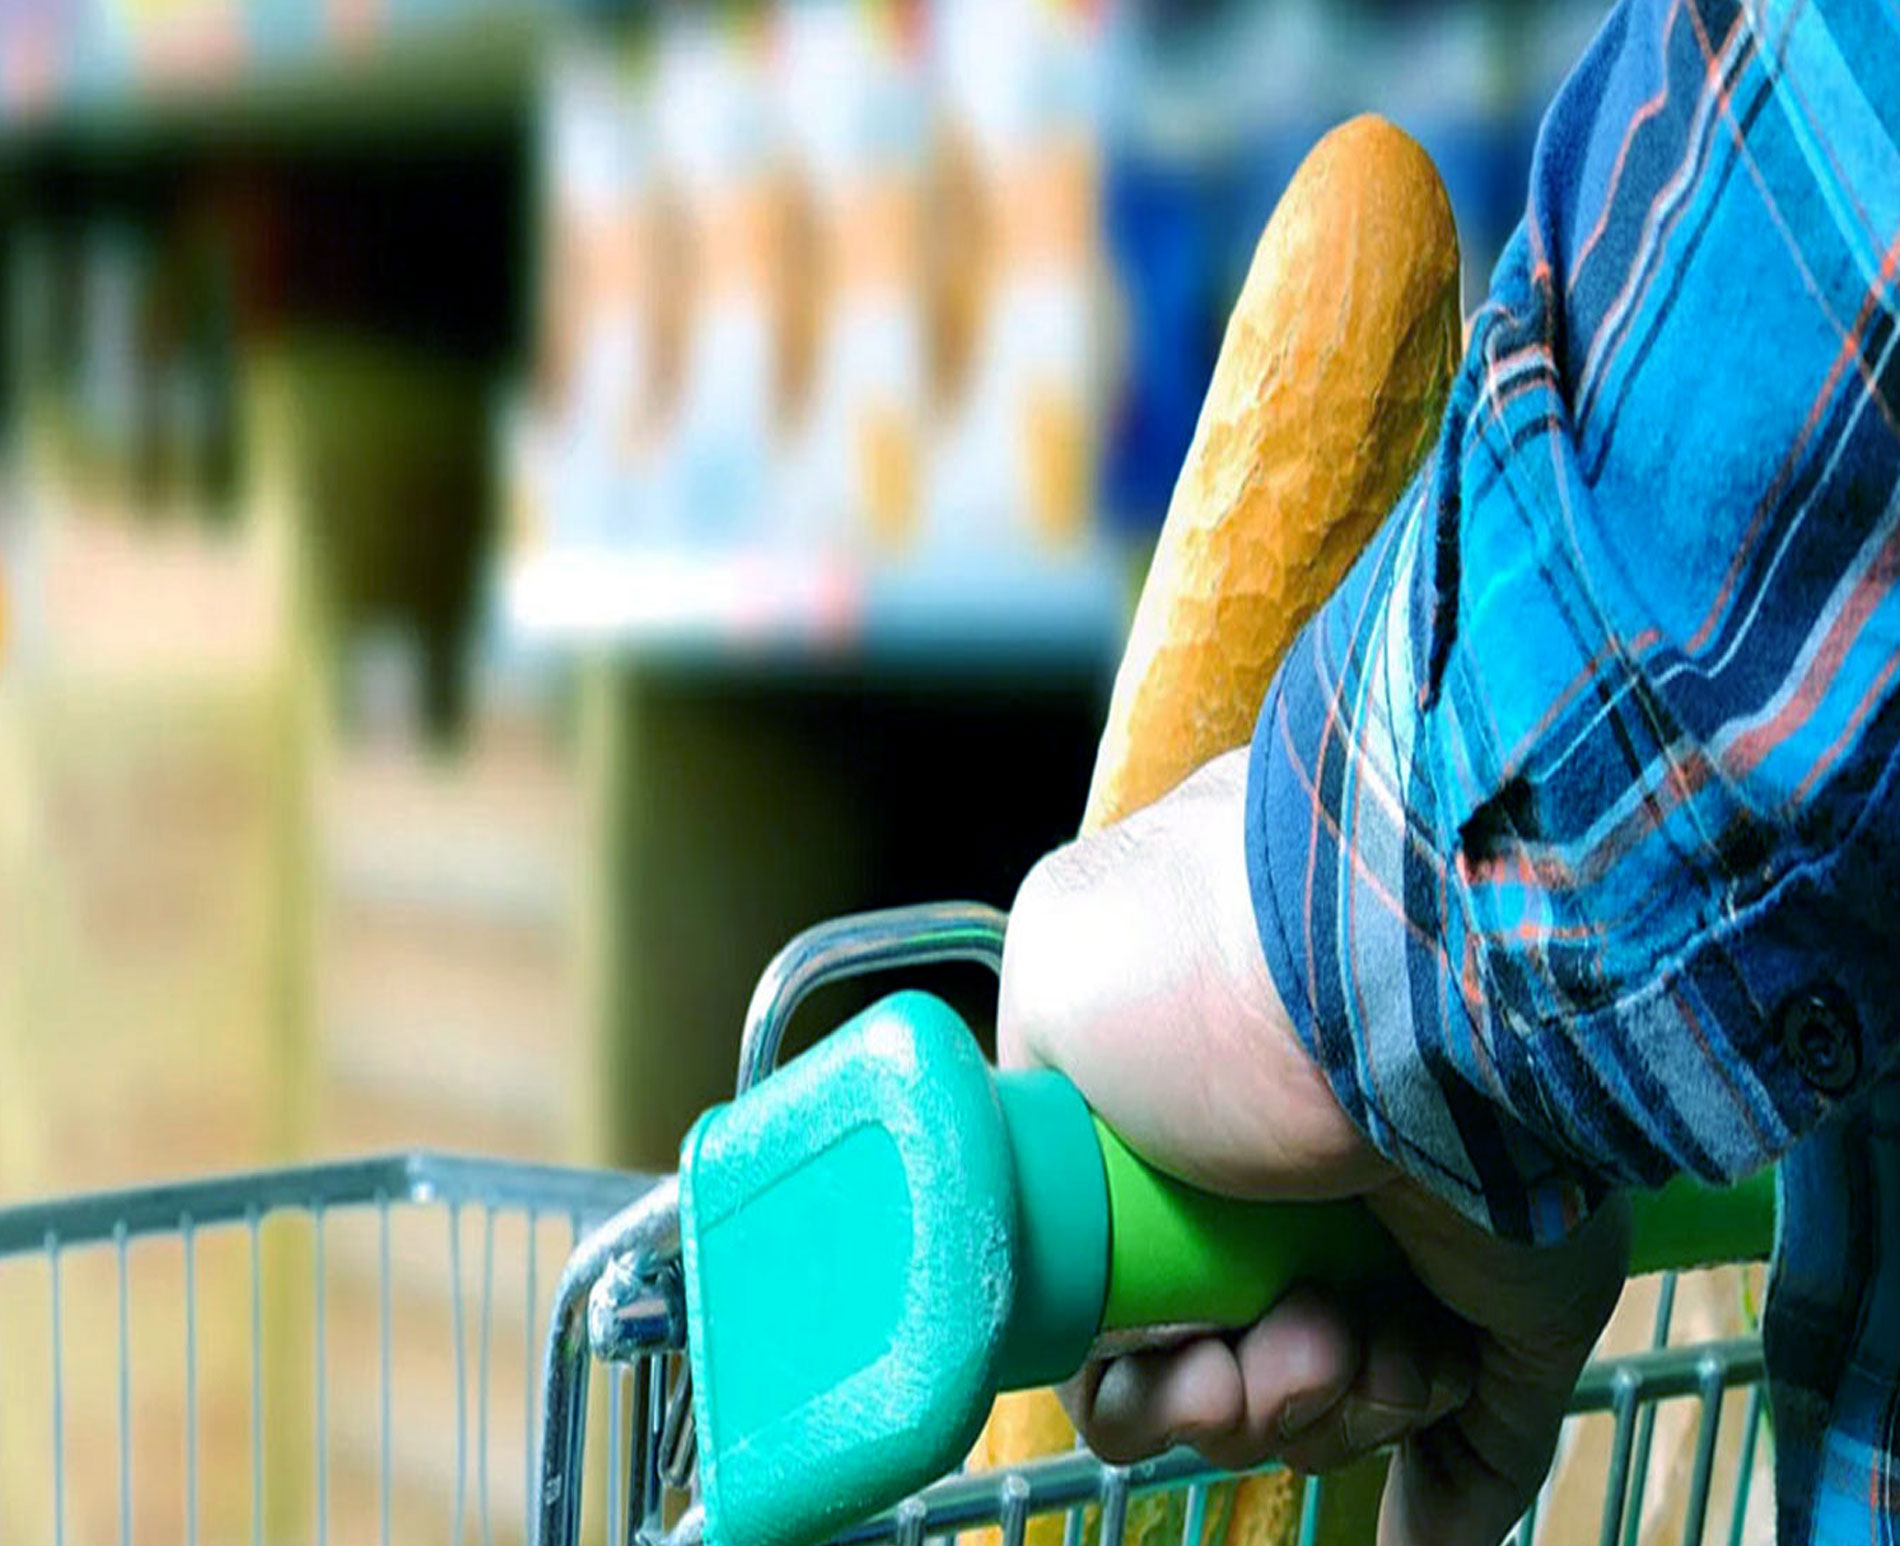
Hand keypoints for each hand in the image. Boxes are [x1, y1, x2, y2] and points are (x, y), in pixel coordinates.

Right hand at [998, 750, 1628, 1545]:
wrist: (1409, 983)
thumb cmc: (1213, 981)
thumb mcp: (1059, 978)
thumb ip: (1035, 1074)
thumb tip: (1052, 1175)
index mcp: (1199, 1114)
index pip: (1137, 1284)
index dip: (1132, 1354)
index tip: (1150, 1361)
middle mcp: (1302, 1179)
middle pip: (1232, 1361)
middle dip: (1221, 1398)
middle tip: (1242, 1368)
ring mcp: (1414, 1246)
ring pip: (1338, 1410)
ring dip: (1321, 1412)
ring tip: (1341, 1340)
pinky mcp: (1516, 1306)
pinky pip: (1482, 1440)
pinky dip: (1442, 1500)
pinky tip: (1411, 1544)